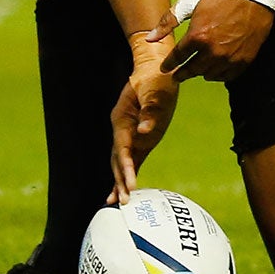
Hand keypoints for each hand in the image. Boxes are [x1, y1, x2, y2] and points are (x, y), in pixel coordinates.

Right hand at [110, 49, 178, 202]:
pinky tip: (128, 191)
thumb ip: (150, 111)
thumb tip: (144, 131)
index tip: (131, 184)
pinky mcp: (140, 139)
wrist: (155, 69)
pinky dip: (129, 175)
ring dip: (121, 182)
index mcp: (122, 119)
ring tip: (119, 203)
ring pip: (121, 163)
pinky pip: (133, 160)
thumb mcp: (155, 91)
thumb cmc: (156, 78)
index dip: (126, 167)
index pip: (122, 149)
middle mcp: (123, 130)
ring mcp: (130, 135)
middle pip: (118, 160)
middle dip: (120, 181)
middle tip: (124, 201)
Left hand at [154, 0, 273, 82]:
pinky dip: (218, 74)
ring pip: (209, 75)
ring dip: (200, 73)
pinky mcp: (244, 60)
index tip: (165, 68)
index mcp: (197, 36)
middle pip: (192, 70)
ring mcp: (229, 58)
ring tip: (197, 69)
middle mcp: (213, 51)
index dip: (169, 64)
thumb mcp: (191, 1)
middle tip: (177, 75)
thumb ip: (168, 21)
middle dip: (182, 73)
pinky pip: (226, 76)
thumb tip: (149, 38)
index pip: (177, 58)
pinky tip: (215, 69)